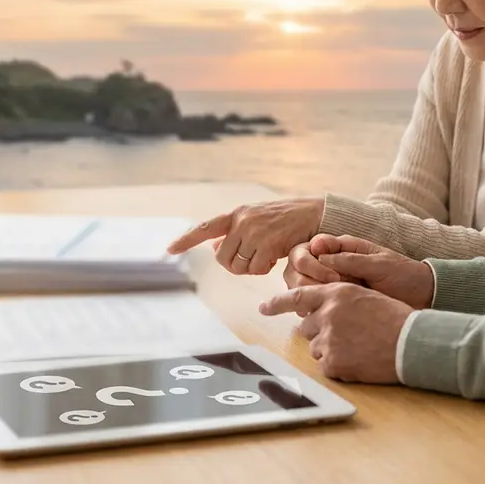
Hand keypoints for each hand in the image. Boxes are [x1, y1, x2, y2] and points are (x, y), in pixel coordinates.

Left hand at [167, 198, 324, 274]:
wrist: (315, 214)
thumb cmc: (286, 220)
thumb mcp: (257, 220)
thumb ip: (235, 233)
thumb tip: (214, 249)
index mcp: (237, 214)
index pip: (205, 227)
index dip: (186, 240)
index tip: (169, 249)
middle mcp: (241, 221)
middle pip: (223, 259)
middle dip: (236, 266)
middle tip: (254, 262)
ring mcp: (253, 232)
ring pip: (239, 266)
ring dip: (252, 268)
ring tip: (268, 255)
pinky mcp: (267, 244)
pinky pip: (256, 269)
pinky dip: (266, 269)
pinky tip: (277, 256)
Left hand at [259, 283, 412, 383]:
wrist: (413, 342)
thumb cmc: (396, 319)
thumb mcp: (365, 296)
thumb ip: (339, 301)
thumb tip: (319, 312)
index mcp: (334, 294)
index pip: (296, 297)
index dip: (276, 303)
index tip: (263, 308)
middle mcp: (326, 314)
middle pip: (307, 327)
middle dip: (321, 332)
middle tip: (348, 336)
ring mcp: (327, 339)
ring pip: (316, 348)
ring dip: (331, 350)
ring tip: (359, 348)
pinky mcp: (332, 362)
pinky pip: (326, 367)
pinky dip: (340, 367)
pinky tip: (360, 361)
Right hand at [291, 234, 434, 309]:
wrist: (423, 297)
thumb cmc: (405, 275)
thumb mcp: (380, 264)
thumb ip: (351, 260)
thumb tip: (320, 257)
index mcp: (344, 247)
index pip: (313, 247)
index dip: (313, 261)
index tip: (331, 276)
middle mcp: (334, 264)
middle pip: (301, 267)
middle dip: (309, 280)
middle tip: (331, 292)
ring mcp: (334, 283)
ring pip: (304, 286)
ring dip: (312, 295)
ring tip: (331, 306)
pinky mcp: (337, 302)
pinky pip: (315, 303)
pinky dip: (315, 309)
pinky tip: (326, 316)